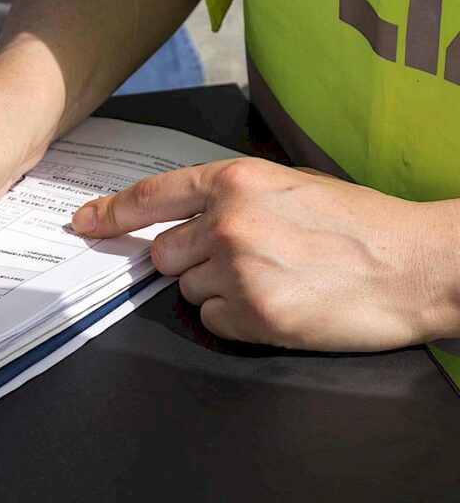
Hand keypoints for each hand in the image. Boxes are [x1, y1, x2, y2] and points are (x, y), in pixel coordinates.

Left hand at [71, 158, 459, 350]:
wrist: (418, 265)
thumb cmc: (360, 224)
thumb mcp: (288, 186)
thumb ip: (228, 196)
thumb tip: (183, 215)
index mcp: (235, 181)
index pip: (150, 196)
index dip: (109, 213)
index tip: (84, 224)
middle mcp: (228, 222)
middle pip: (164, 253)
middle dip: (190, 260)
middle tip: (243, 258)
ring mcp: (238, 269)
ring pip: (189, 289)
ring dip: (219, 289)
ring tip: (275, 278)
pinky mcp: (254, 314)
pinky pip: (214, 321)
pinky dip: (238, 318)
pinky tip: (279, 302)